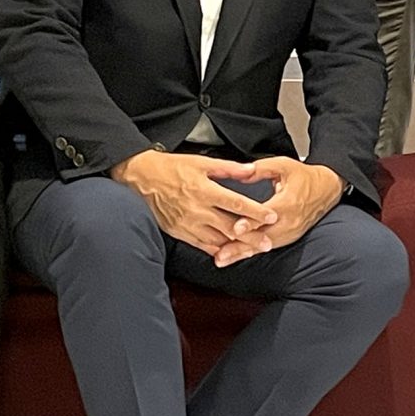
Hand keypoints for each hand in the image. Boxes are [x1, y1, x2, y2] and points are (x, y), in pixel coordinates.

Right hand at [112, 147, 276, 257]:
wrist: (142, 179)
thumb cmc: (172, 168)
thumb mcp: (201, 163)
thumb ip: (228, 168)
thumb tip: (251, 170)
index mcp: (204, 190)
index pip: (236, 203)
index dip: (256, 211)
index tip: (272, 217)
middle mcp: (197, 209)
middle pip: (229, 227)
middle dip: (250, 236)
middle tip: (268, 243)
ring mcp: (188, 224)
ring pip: (216, 240)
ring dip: (235, 246)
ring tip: (252, 251)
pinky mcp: (179, 232)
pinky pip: (201, 246)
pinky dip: (216, 250)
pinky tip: (228, 253)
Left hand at [221, 157, 346, 265]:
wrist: (326, 190)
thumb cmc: (305, 177)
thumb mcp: (284, 165)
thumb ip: (261, 168)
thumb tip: (240, 173)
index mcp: (288, 203)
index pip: (266, 216)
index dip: (250, 223)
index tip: (235, 229)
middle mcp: (289, 222)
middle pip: (262, 237)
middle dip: (240, 247)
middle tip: (221, 254)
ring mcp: (290, 233)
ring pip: (263, 246)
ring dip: (242, 253)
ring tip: (223, 259)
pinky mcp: (288, 238)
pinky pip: (267, 246)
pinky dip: (251, 252)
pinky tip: (236, 257)